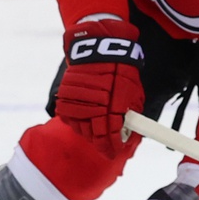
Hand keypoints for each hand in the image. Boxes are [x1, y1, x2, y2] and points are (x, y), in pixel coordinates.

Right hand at [53, 17, 144, 145]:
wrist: (98, 48)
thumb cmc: (120, 70)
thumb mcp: (133, 91)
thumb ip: (131, 113)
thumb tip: (130, 131)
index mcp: (115, 104)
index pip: (112, 134)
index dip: (113, 146)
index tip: (115, 151)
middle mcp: (95, 104)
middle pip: (95, 135)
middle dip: (101, 144)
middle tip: (106, 147)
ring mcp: (78, 101)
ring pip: (81, 128)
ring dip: (88, 134)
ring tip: (95, 133)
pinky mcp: (66, 96)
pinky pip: (69, 118)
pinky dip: (76, 123)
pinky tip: (84, 120)